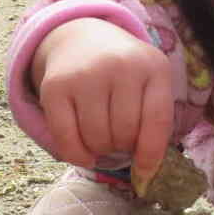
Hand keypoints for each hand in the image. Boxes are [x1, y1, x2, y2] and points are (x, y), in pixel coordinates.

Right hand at [30, 18, 173, 184]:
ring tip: (102, 136)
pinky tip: (84, 153)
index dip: (152, 154)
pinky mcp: (55, 86)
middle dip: (122, 146)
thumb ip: (154, 123)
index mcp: (153, 66)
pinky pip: (66, 137)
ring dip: (99, 150)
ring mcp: (86, 74)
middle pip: (124, 133)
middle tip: (118, 138)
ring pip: (96, 138)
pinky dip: (76, 155)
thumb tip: (144, 174)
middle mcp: (120, 65)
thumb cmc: (123, 73)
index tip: (145, 172)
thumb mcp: (149, 84)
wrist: (81, 40)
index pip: (158, 120)